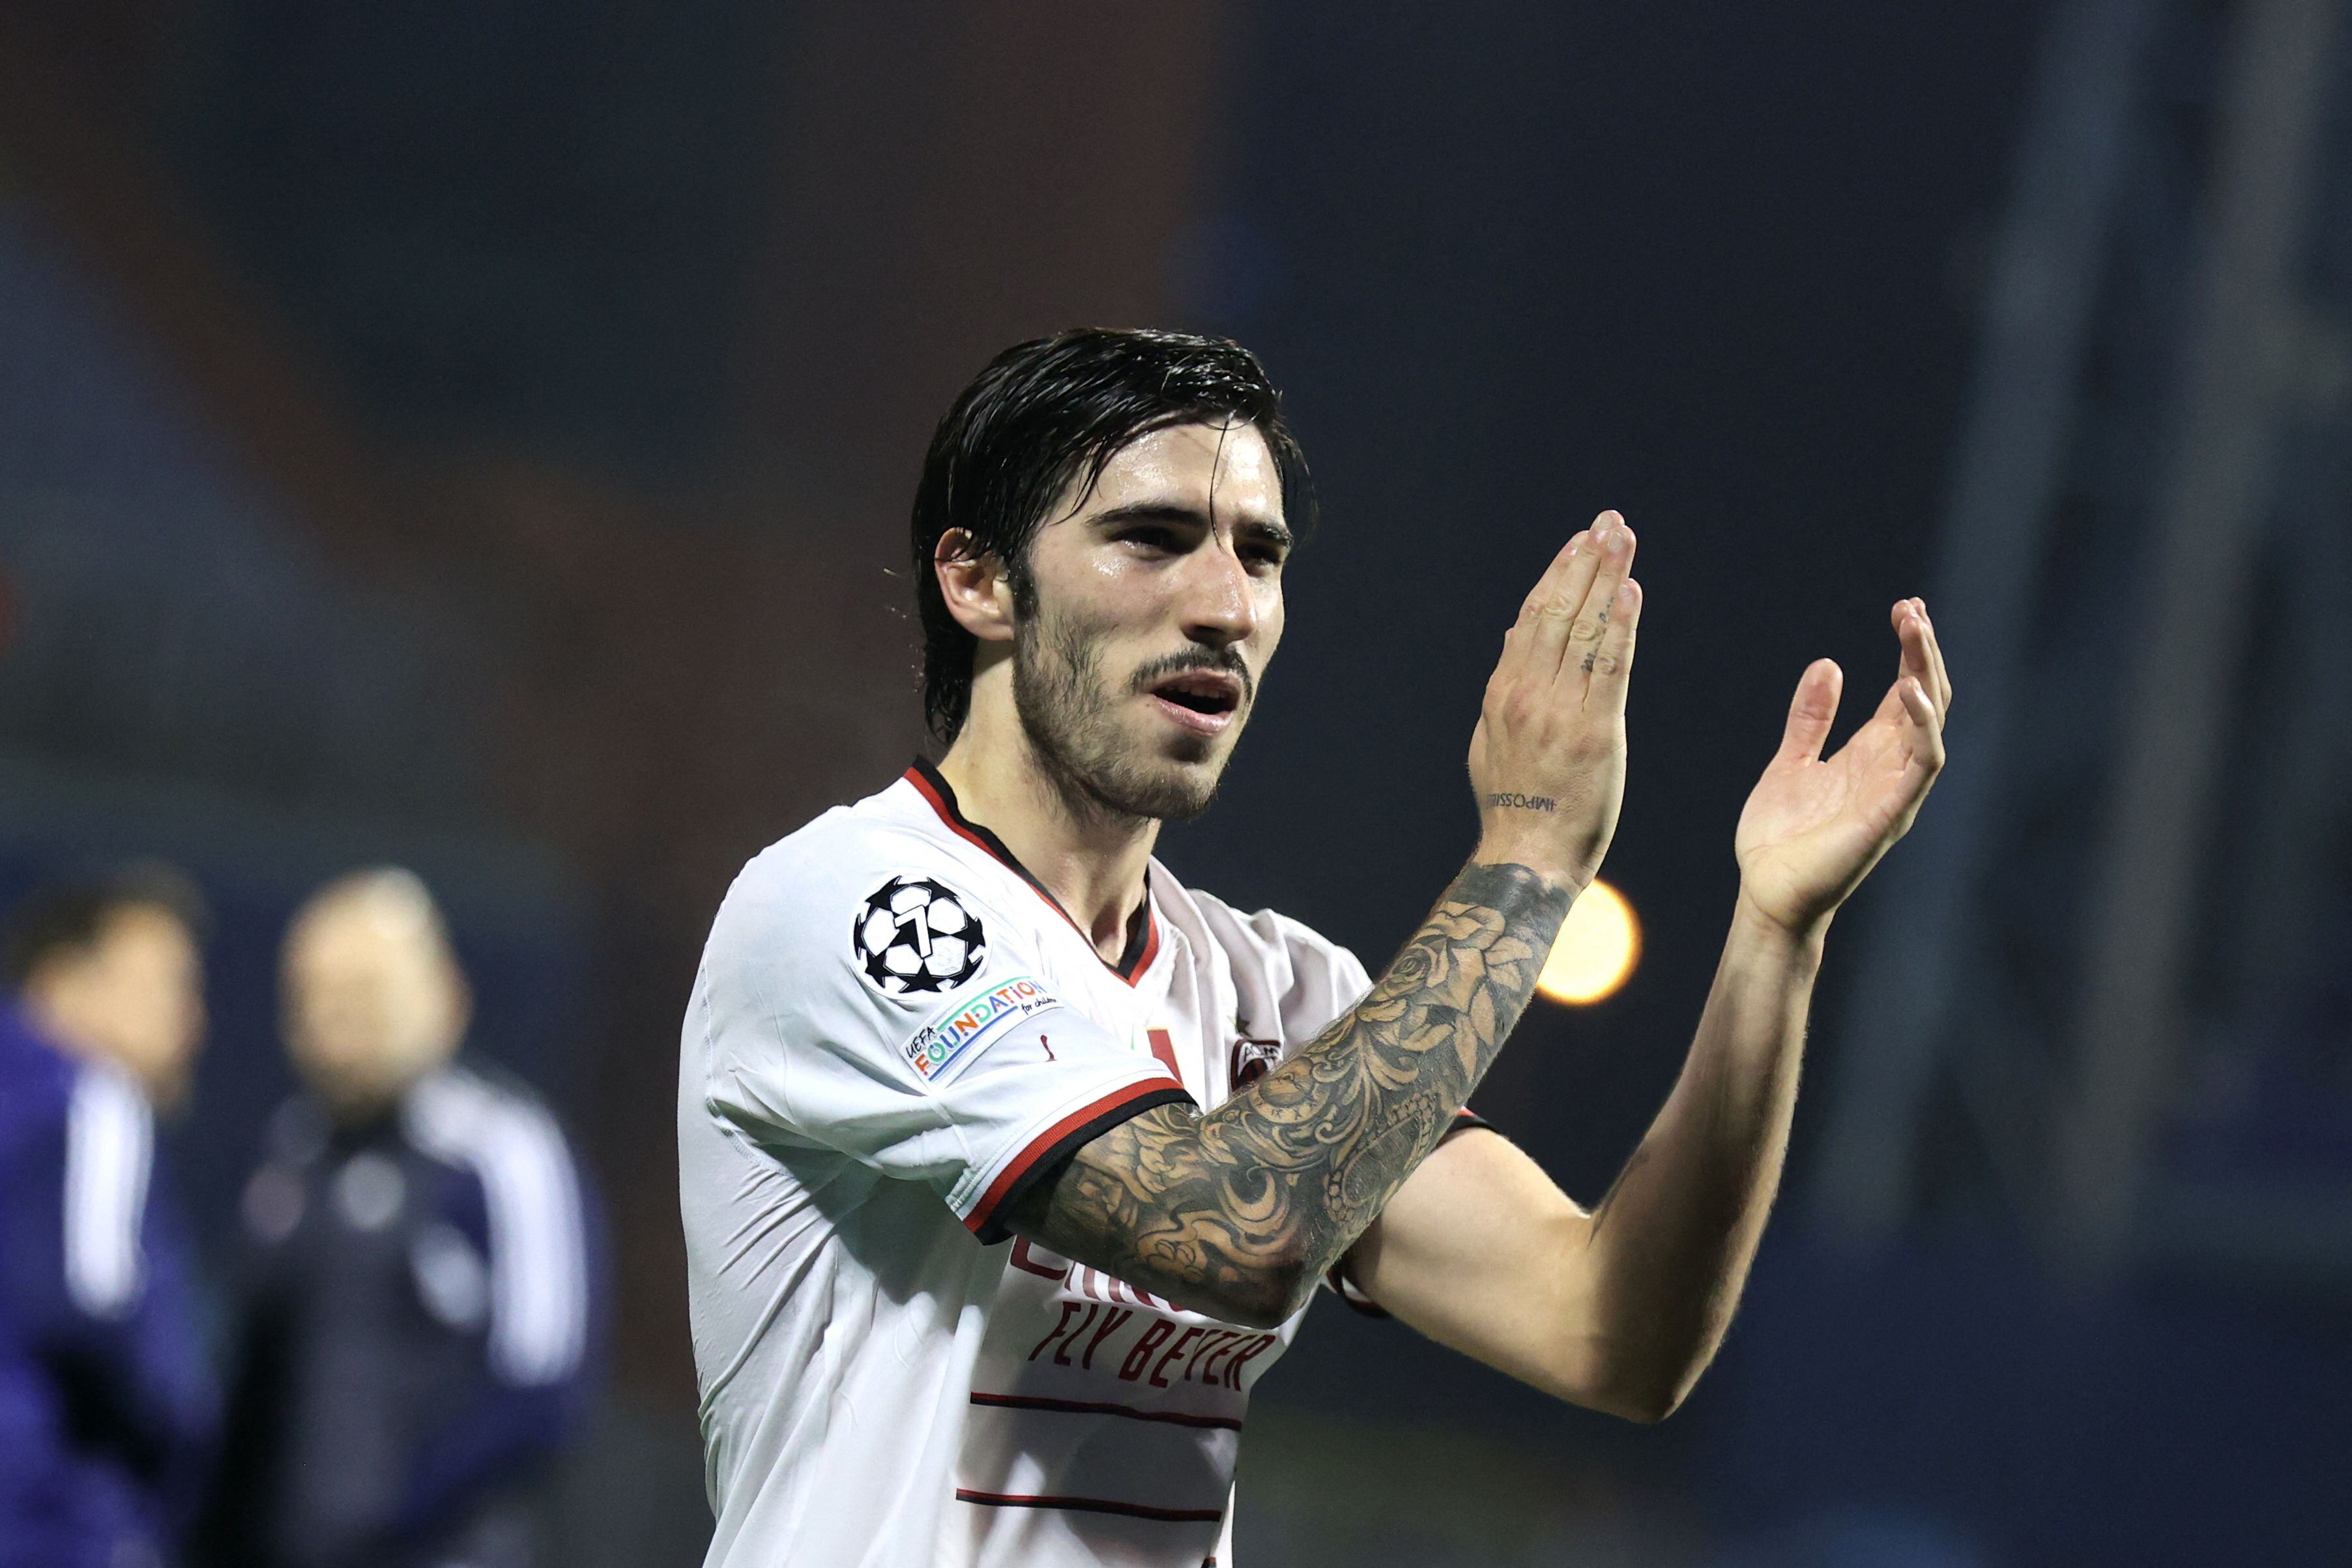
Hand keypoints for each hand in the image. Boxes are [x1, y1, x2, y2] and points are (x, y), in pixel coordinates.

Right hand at [1468, 512, 1641, 889]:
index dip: (1556, 575)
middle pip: (1558, 611)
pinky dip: (1619, 626)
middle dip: (1585, 561)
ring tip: (1621, 538)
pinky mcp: (1595, 731)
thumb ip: (1504, 699)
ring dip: (1605, 578)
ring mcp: (1560, 710)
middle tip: (1607, 522)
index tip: (1577, 542)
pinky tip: (1630, 592)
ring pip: (1584, 629)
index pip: (1532, 619)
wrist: (1525, 857)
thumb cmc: (1512, 810)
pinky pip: (1609, 668)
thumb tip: (1510, 653)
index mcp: (1503, 694)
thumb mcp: (1488, 747)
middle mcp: (1528, 693)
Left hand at [1735, 598, 1951, 937]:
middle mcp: (1891, 768)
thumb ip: (1810, 718)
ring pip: (1931, 723)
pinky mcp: (1889, 815)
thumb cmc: (1780, 838)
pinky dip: (1922, 728)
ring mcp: (1895, 791)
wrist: (1765, 893)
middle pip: (1926, 698)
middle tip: (1913, 607)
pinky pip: (1921, 765)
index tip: (1907, 607)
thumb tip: (1828, 665)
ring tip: (1915, 631)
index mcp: (1870, 754)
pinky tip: (1908, 691)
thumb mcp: (1790, 762)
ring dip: (1927, 675)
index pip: (1905, 691)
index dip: (1910, 650)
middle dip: (1923, 651)